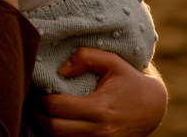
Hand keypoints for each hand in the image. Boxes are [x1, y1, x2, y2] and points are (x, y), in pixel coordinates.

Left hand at [35, 48, 167, 136]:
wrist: (152, 109)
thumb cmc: (129, 81)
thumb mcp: (113, 61)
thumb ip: (86, 57)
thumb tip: (61, 70)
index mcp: (100, 108)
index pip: (58, 107)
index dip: (42, 99)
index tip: (39, 90)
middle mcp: (98, 130)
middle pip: (53, 128)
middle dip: (38, 115)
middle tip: (34, 102)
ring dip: (46, 126)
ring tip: (43, 111)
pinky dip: (59, 134)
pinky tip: (57, 120)